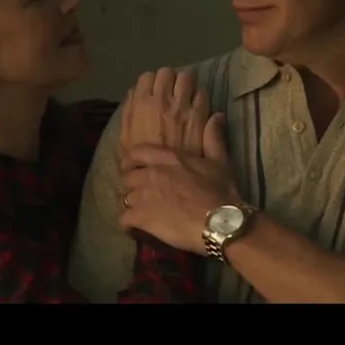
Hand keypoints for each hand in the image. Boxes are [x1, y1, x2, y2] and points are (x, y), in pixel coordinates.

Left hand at [117, 111, 238, 253]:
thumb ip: (213, 138)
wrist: (221, 223)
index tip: (136, 168)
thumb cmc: (221, 192)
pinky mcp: (141, 217)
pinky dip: (128, 225)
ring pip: (126, 198)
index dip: (132, 162)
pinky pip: (124, 220)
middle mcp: (151, 173)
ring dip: (133, 205)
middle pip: (128, 177)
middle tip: (144, 195)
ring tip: (144, 213)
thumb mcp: (220, 161)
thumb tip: (217, 115)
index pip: (135, 152)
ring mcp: (143, 196)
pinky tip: (137, 229)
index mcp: (167, 158)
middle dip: (134, 185)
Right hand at [119, 68, 209, 154]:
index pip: (147, 76)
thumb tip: (134, 94)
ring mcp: (184, 105)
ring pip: (186, 78)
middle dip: (168, 79)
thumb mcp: (127, 139)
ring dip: (185, 85)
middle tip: (170, 91)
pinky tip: (196, 107)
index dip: (151, 82)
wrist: (172, 180)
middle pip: (168, 72)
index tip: (153, 90)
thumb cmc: (144, 163)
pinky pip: (202, 94)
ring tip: (184, 96)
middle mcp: (163, 99)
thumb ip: (129, 114)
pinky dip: (199, 98)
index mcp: (143, 103)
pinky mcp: (201, 114)